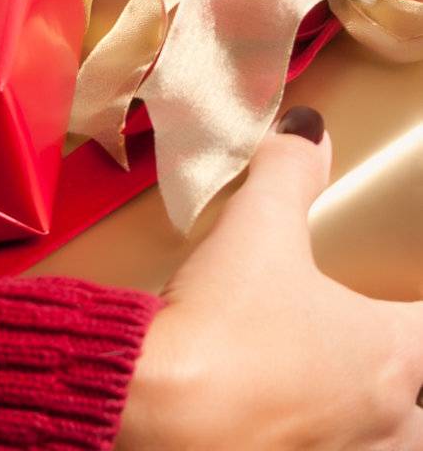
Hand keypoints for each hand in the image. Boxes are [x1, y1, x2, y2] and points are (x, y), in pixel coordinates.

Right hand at [114, 106, 422, 449]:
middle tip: (374, 360)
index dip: (416, 308)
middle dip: (402, 384)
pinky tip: (282, 426)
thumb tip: (308, 132)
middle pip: (421, 413)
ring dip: (369, 425)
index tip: (404, 299)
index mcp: (389, 354)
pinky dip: (312, 440)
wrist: (156, 404)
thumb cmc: (220, 326)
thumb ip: (289, 172)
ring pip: (387, 446)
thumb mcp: (257, 226)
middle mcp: (382, 421)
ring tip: (333, 401)